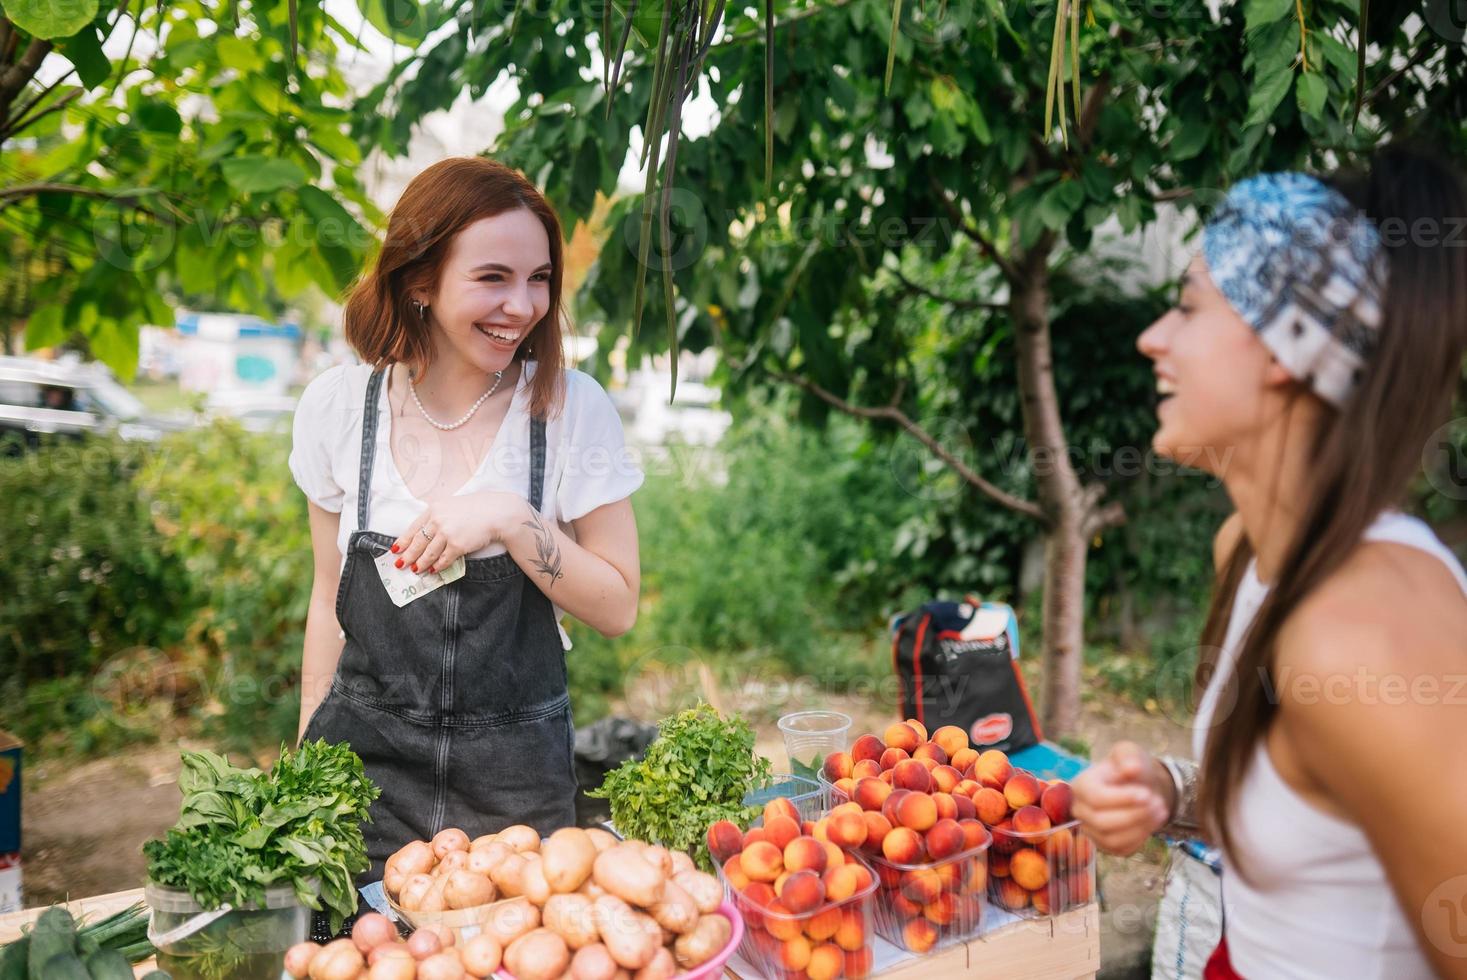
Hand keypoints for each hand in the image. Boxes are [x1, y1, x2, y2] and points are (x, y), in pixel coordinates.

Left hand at [391, 491, 529, 572]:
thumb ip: (437, 517)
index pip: (413, 528)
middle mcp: (437, 521)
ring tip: (416, 569)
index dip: (402, 541)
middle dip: (408, 556)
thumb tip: (425, 534)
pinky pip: (443, 560)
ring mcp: (447, 534)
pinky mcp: (457, 545)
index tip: (395, 550)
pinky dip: (437, 566)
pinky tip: (433, 570)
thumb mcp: (451, 506)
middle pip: (417, 543)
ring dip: (421, 563)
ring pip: (428, 554)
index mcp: (434, 510)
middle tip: (401, 565)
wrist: (495, 513)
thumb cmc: (475, 509)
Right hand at [1071, 741, 1172, 855]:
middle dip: (1134, 815)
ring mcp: (1090, 829)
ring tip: (1160, 812)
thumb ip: (1128, 755)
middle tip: (1158, 804)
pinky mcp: (1104, 845)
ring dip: (1140, 828)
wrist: (1139, 787)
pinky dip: (1140, 838)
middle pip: (1102, 821)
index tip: (1146, 794)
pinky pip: (1121, 849)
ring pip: (1112, 839)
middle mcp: (1080, 810)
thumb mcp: (1130, 752)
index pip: (1095, 797)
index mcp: (1081, 785)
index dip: (1122, 799)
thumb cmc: (1131, 768)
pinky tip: (1151, 823)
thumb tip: (1131, 768)